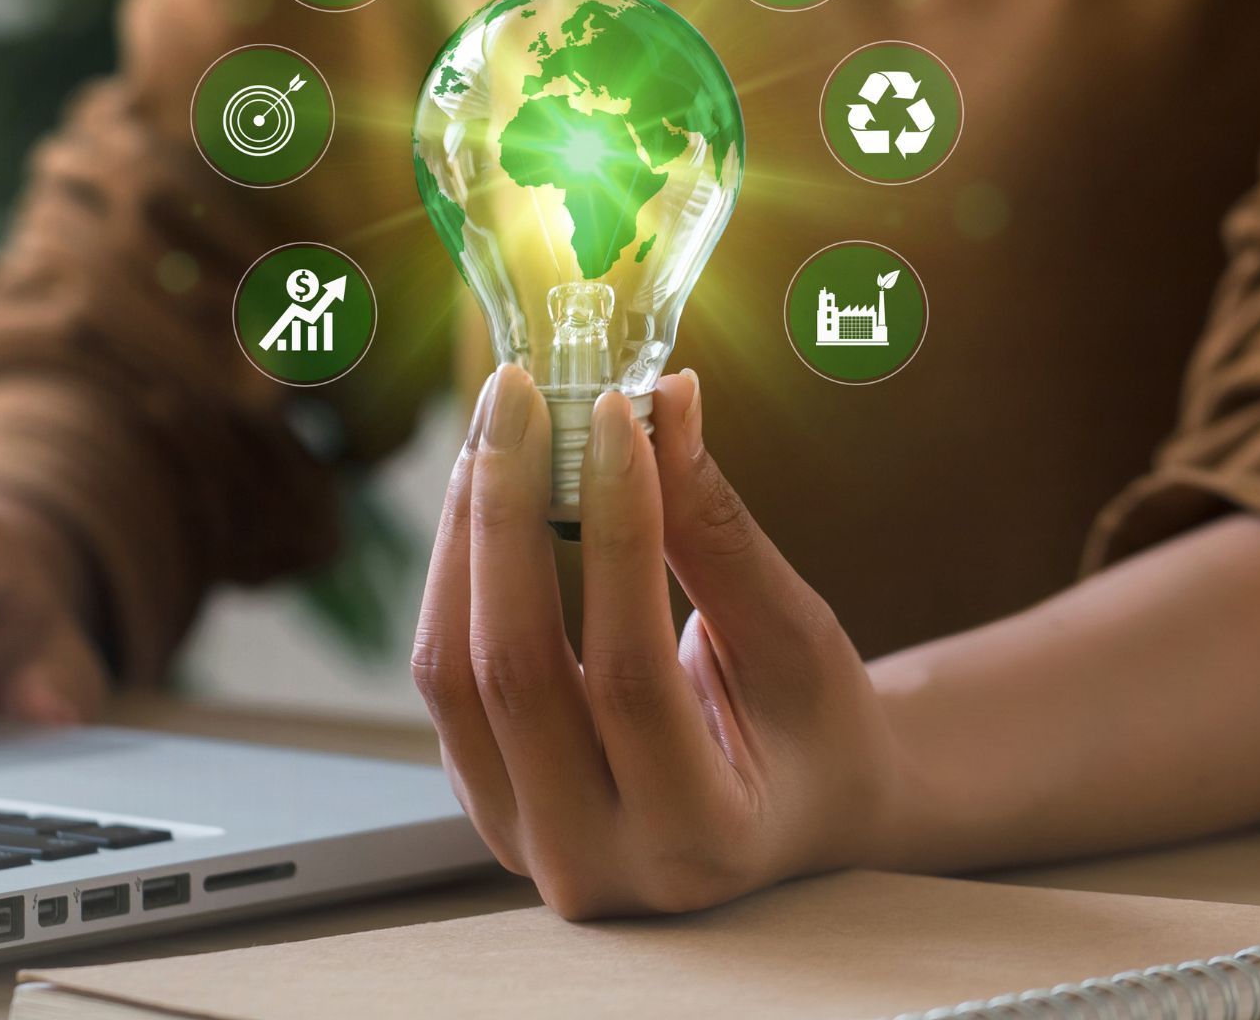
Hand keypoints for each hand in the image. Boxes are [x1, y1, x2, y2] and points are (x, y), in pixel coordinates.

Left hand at [410, 364, 908, 917]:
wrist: (793, 819)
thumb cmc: (815, 731)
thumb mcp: (796, 641)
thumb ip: (720, 534)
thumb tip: (668, 401)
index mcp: (700, 844)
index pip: (628, 673)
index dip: (615, 532)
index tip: (614, 414)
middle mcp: (596, 864)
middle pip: (512, 672)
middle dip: (506, 512)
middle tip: (520, 394)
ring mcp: (521, 840)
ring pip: (451, 672)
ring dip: (465, 532)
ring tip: (498, 426)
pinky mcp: (481, 796)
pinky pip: (445, 676)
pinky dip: (458, 571)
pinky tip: (486, 490)